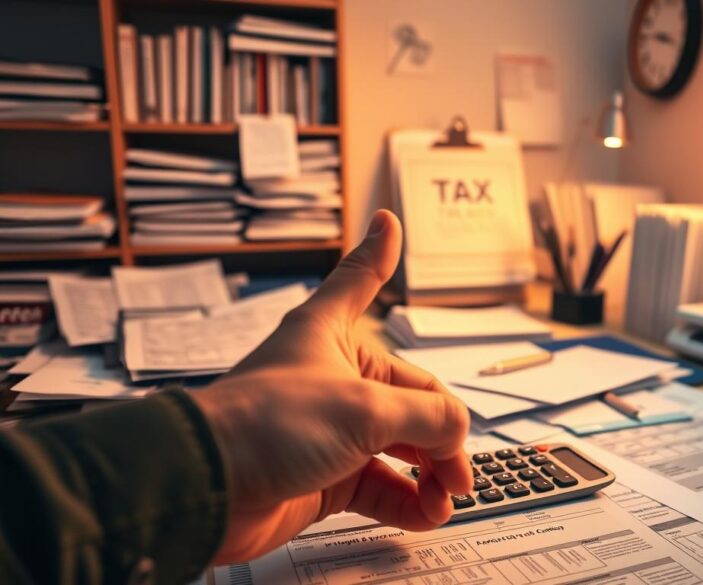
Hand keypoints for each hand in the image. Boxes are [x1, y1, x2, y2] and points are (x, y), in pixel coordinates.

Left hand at [191, 210, 472, 562]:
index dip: (379, 255)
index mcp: (334, 337)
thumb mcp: (365, 408)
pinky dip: (407, 502)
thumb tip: (460, 429)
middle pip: (411, 399)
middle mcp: (336, 380)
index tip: (388, 223)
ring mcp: (332, 432)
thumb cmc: (263, 427)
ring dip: (429, 475)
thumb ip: (428, 415)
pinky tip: (424, 514)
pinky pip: (381, 486)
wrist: (208, 491)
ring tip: (444, 498)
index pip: (364, 284)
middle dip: (442, 436)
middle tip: (458, 472)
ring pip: (401, 448)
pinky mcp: (326, 477)